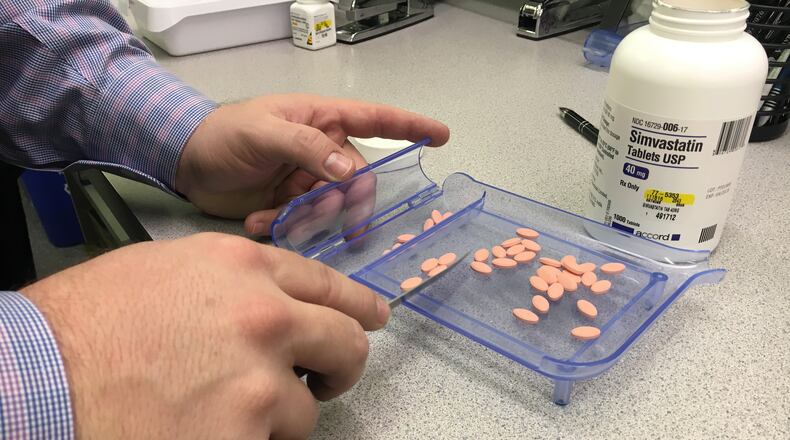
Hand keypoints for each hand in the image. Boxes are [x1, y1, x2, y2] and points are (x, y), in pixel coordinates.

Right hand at [22, 233, 389, 438]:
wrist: (37, 378)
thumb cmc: (91, 322)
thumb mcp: (167, 270)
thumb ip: (233, 282)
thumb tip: (273, 302)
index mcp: (244, 266)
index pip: (328, 283)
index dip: (355, 304)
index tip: (371, 319)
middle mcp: (264, 315)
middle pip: (345, 341)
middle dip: (341, 364)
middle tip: (327, 380)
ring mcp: (259, 378)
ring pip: (306, 407)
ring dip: (276, 416)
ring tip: (224, 413)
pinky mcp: (245, 433)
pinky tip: (209, 431)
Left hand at [174, 94, 449, 235]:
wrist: (182, 163)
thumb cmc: (222, 134)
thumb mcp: (262, 132)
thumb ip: (305, 146)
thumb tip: (347, 169)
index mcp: (320, 121)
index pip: (374, 119)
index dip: (410, 126)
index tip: (441, 136)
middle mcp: (321, 150)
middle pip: (356, 181)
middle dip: (341, 204)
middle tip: (316, 216)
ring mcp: (307, 179)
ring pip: (332, 209)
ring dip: (307, 219)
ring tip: (272, 218)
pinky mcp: (291, 205)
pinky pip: (306, 223)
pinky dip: (285, 227)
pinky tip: (259, 221)